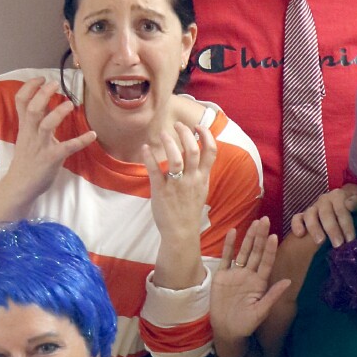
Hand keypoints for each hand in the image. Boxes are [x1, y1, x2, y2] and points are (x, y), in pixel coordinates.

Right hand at [0, 78, 95, 210]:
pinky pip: (67, 147)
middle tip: (55, 84)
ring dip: (58, 113)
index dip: (29, 87)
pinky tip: (92, 135)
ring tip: (70, 104)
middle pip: (33, 109)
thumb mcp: (26, 136)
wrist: (20, 185)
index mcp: (25, 126)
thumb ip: (34, 120)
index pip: (20, 101)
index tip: (41, 78)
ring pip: (46, 125)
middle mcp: (31, 133)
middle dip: (43, 94)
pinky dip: (80, 140)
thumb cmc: (26, 160)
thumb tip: (47, 102)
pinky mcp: (51, 158)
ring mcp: (41, 146)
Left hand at [143, 121, 215, 247]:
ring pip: (176, 159)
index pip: (211, 151)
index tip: (198, 126)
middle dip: (186, 133)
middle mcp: (191, 179)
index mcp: (202, 178)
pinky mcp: (161, 191)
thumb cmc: (189, 210)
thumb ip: (201, 172)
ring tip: (163, 133)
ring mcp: (176, 185)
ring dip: (169, 142)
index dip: (206, 135)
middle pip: (193, 150)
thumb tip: (199, 154)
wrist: (181, 232)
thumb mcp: (201, 189)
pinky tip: (145, 148)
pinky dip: (149, 157)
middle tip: (177, 125)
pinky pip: (155, 171)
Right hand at [209, 218, 292, 347]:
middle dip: (261, 237)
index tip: (275, 236)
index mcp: (260, 282)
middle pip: (256, 252)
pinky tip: (233, 232)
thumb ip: (273, 296)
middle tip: (265, 220)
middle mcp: (249, 275)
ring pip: (243, 251)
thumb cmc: (246, 324)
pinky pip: (226, 257)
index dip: (270, 250)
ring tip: (254, 223)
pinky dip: (229, 245)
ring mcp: (235, 274)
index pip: (266, 262)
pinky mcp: (222, 276)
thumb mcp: (261, 311)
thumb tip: (288, 282)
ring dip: (248, 237)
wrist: (226, 330)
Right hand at [290, 184, 356, 247]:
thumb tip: (349, 205)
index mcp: (338, 196)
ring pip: (310, 215)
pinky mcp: (303, 215)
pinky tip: (300, 235)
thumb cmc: (356, 208)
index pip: (341, 209)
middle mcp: (324, 200)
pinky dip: (296, 225)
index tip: (350, 239)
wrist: (346, 207)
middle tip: (338, 245)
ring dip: (315, 228)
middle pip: (326, 214)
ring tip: (320, 242)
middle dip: (332, 230)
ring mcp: (313, 207)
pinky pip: (296, 218)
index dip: (346, 224)